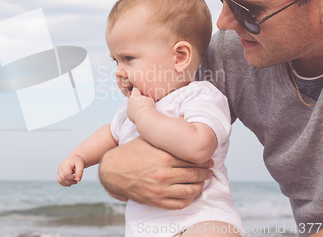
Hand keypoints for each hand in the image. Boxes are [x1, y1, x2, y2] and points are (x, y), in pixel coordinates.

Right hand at [57, 154, 83, 186]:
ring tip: (74, 181)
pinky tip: (70, 183)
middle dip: (71, 182)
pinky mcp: (58, 174)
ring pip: (60, 181)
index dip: (72, 178)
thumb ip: (80, 172)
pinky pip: (60, 181)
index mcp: (65, 164)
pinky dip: (65, 184)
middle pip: (63, 178)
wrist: (73, 159)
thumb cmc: (77, 161)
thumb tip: (78, 180)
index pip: (66, 174)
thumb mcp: (80, 165)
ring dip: (68, 183)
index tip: (76, 177)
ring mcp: (58, 171)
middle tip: (77, 180)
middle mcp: (60, 168)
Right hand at [98, 137, 212, 208]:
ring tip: (202, 182)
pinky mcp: (156, 201)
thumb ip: (166, 132)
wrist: (113, 171)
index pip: (192, 159)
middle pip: (194, 175)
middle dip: (205, 173)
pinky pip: (180, 204)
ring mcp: (160, 189)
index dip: (203, 160)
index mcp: (164, 157)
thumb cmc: (131, 152)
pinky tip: (190, 193)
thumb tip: (184, 118)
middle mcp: (164, 173)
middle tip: (209, 170)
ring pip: (190, 191)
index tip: (208, 159)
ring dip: (200, 186)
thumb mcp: (148, 139)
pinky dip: (189, 199)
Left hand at [127, 87, 154, 123]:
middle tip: (143, 102)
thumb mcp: (149, 99)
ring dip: (135, 106)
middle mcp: (130, 100)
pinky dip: (134, 112)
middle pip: (133, 98)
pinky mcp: (128, 114)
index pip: (135, 89)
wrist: (144, 116)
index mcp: (135, 95)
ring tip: (142, 109)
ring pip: (131, 105)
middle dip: (137, 99)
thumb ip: (145, 97)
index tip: (141, 92)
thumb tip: (144, 98)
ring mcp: (128, 107)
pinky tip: (140, 113)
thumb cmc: (148, 106)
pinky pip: (131, 111)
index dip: (138, 90)